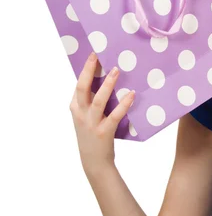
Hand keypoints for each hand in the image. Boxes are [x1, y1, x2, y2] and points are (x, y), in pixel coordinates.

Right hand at [69, 52, 134, 175]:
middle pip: (83, 88)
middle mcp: (80, 114)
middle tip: (99, 55)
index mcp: (76, 107)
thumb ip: (93, 100)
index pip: (79, 84)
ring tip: (116, 70)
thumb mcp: (87, 116)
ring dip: (108, 84)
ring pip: (98, 100)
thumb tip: (110, 78)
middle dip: (90, 71)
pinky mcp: (103, 132)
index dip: (86, 69)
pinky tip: (131, 94)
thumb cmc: (94, 134)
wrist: (94, 161)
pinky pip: (114, 115)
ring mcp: (91, 123)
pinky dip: (123, 104)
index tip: (93, 53)